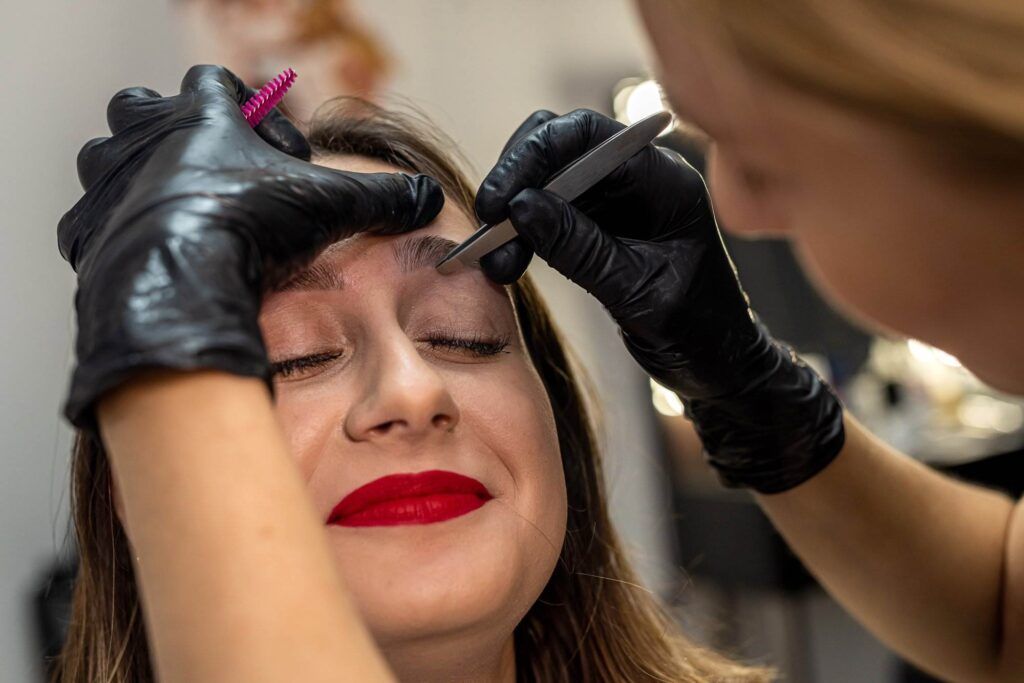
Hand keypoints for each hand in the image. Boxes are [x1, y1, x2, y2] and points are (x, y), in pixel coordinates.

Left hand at [58, 65, 442, 427]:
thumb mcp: (330, 204)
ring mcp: (109, 179)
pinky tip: (157, 256)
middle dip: (177, 130)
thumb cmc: (248, 224)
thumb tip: (429, 197)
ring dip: (142, 175)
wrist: (178, 277)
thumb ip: (381, 196)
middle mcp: (144, 135)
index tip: (280, 156)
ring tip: (184, 213)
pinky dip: (120, 231)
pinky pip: (94, 218)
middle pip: (146, 106)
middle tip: (218, 175)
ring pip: (109, 155)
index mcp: (200, 114)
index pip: (217, 82)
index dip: (253, 114)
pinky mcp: (86, 227)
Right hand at [476, 109, 843, 492]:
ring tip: (494, 258)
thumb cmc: (698, 331)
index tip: (501, 200)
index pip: (589, 136)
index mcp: (664, 179)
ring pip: (549, 178)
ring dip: (514, 212)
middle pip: (562, 145)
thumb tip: (521, 207)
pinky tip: (507, 262)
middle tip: (488, 222)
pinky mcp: (601, 225)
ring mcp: (618, 200)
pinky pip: (550, 212)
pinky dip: (523, 233)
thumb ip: (580, 247)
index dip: (535, 156)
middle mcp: (639, 178)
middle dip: (517, 178)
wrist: (719, 364)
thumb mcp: (635, 292)